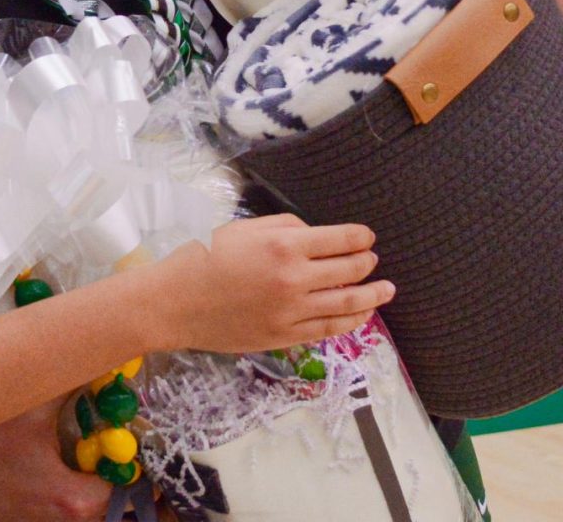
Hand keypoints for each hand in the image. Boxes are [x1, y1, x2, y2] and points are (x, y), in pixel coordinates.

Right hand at [153, 214, 393, 352]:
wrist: (176, 302)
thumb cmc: (203, 256)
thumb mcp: (241, 227)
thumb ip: (282, 225)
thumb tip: (313, 234)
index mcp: (283, 245)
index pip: (339, 239)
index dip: (359, 237)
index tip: (367, 236)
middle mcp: (294, 279)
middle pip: (348, 270)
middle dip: (366, 262)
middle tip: (373, 259)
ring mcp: (292, 312)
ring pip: (346, 304)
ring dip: (371, 295)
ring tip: (387, 288)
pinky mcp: (286, 336)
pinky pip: (329, 329)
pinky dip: (351, 321)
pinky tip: (363, 313)